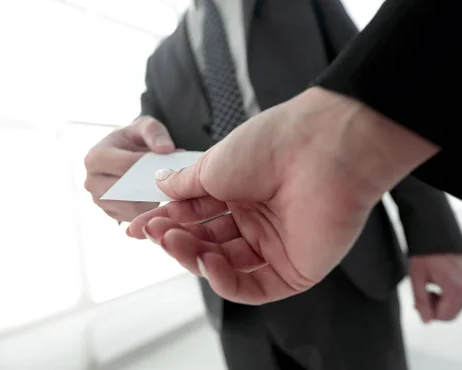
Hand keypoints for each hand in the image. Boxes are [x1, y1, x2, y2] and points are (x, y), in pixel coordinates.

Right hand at [84, 115, 175, 221]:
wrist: (126, 153)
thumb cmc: (136, 139)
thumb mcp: (145, 126)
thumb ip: (155, 132)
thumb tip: (166, 149)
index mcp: (95, 157)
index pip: (126, 166)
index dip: (150, 167)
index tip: (171, 167)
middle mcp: (91, 181)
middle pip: (126, 191)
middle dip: (151, 187)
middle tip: (175, 184)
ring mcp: (99, 200)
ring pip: (130, 208)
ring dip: (152, 202)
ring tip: (171, 192)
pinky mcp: (111, 213)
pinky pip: (134, 217)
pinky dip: (150, 211)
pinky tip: (164, 200)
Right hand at [126, 87, 438, 304]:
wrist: (322, 147)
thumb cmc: (272, 145)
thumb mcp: (215, 165)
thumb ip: (186, 185)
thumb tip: (160, 185)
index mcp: (243, 191)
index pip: (198, 216)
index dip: (168, 222)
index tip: (139, 226)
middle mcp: (260, 219)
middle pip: (209, 243)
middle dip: (178, 239)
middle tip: (155, 232)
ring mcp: (277, 244)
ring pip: (227, 266)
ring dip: (195, 258)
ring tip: (173, 241)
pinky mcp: (296, 269)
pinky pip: (254, 286)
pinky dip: (226, 280)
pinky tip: (209, 263)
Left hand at [408, 253, 461, 322]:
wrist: (434, 236)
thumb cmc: (424, 254)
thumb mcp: (417, 279)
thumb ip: (421, 303)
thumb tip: (426, 322)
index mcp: (455, 288)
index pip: (443, 317)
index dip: (428, 313)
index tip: (418, 302)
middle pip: (451, 315)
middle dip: (435, 310)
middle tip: (424, 295)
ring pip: (455, 309)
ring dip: (441, 304)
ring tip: (430, 289)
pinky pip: (459, 299)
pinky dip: (448, 298)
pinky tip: (437, 286)